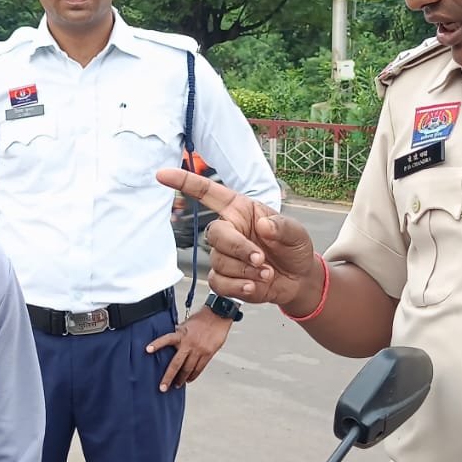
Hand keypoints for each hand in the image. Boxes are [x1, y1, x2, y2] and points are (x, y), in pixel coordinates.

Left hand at [145, 308, 233, 391]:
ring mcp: (199, 350)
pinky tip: (189, 379)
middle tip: (163, 387)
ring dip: (182, 379)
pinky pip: (199, 368)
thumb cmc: (202, 318)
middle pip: (176, 364)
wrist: (218, 314)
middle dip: (169, 377)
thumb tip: (170, 342)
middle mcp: (189, 343)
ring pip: (188, 369)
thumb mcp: (186, 324)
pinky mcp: (208, 354)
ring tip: (177, 385)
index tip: (148, 350)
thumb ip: (178, 334)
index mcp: (181, 334)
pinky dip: (193, 375)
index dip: (157, 344)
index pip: (166, 339)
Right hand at [155, 168, 322, 312]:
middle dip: (238, 248)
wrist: (298, 280)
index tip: (163, 175)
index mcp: (240, 210)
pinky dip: (238, 287)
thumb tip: (263, 225)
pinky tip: (255, 286)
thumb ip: (282, 227)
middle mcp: (228, 230)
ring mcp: (224, 255)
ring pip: (219, 261)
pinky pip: (219, 283)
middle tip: (261, 259)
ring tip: (267, 273)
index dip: (184, 182)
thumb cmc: (293, 248)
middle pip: (214, 234)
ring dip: (245, 270)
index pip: (207, 192)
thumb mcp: (296, 233)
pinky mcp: (224, 278)